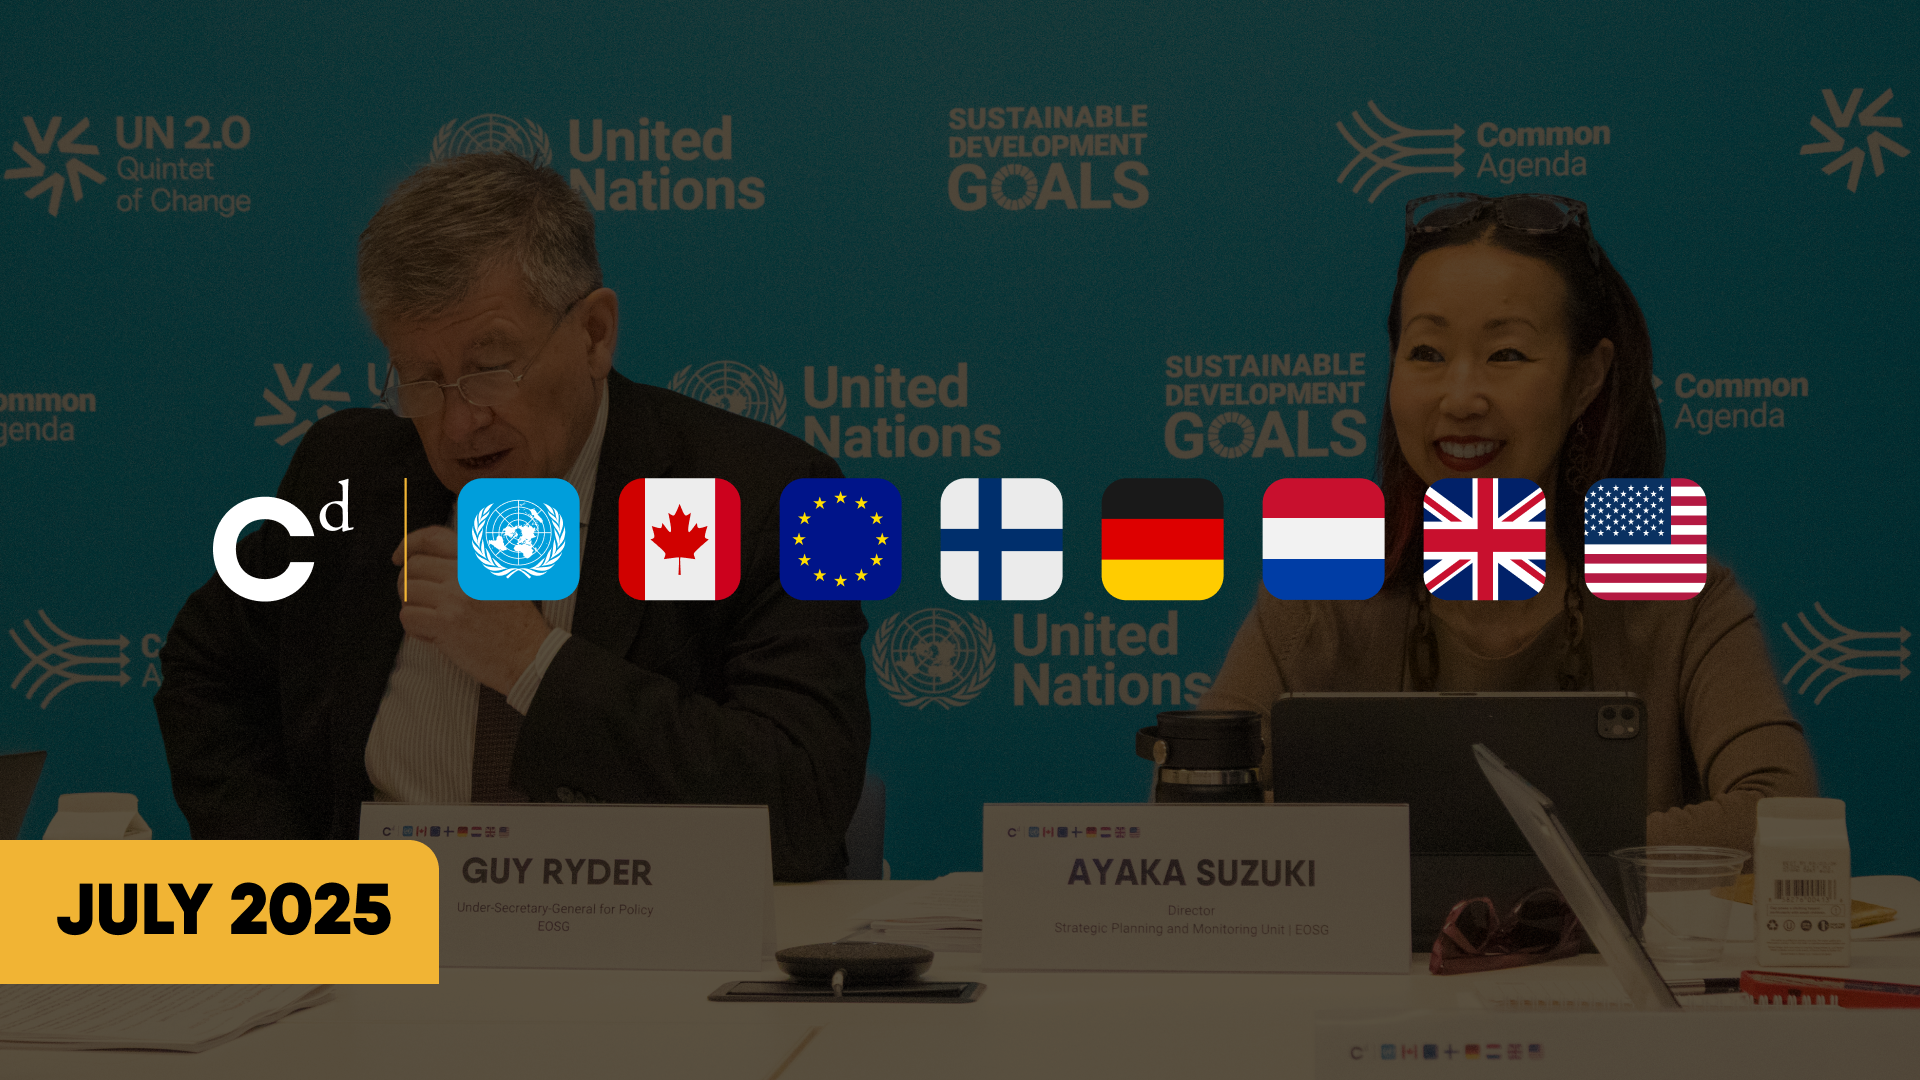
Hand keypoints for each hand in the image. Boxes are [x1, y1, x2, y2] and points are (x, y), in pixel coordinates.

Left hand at [391, 526, 551, 695]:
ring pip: (407, 592)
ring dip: (412, 607)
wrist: (529, 656)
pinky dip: (415, 628)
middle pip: (413, 567)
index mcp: (481, 558)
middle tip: (419, 599)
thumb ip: (475, 561)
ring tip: (432, 619)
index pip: (433, 538)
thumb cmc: (517, 622)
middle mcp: (467, 573)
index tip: (399, 557)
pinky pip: (408, 617)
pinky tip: (434, 634)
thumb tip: (430, 555)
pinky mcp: (445, 623)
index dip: (409, 544)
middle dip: (407, 583)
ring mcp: (455, 597)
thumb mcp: (506, 578)